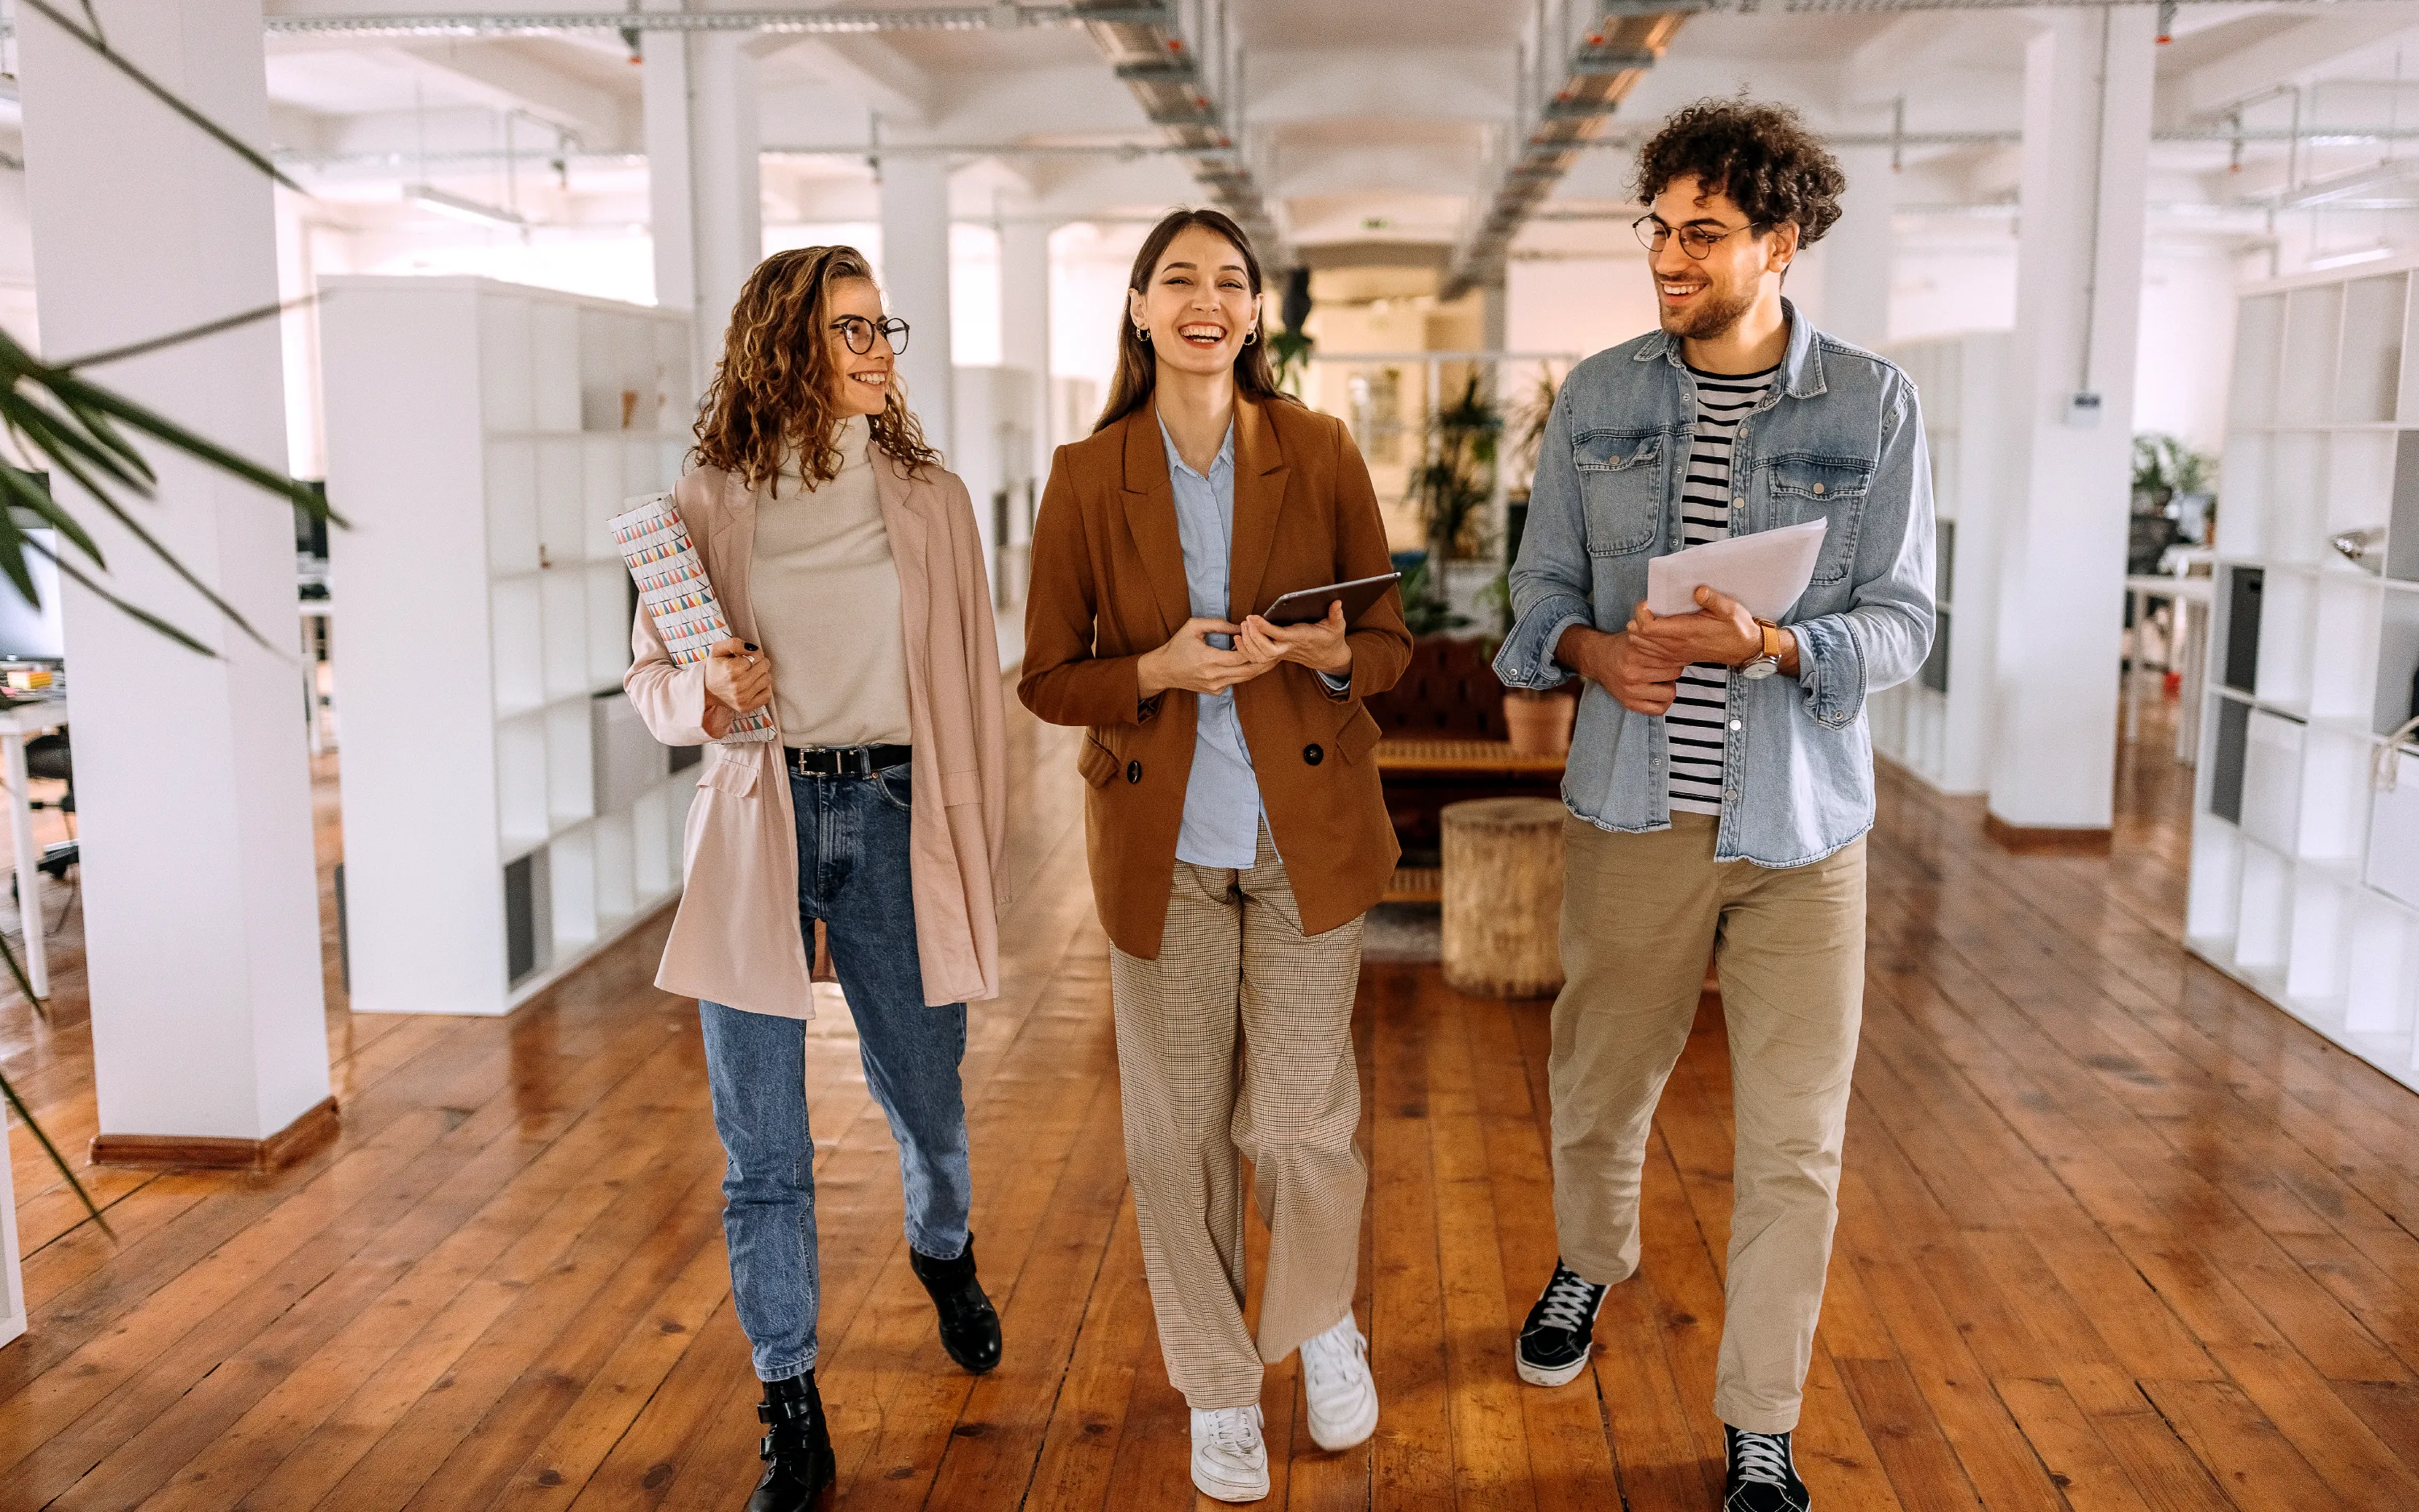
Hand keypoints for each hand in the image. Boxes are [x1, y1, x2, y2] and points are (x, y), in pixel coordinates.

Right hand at [703, 637, 772, 714]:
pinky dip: (763, 689)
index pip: (757, 655)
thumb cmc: (714, 667)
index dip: (754, 653)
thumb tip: (753, 648)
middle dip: (759, 662)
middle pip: (764, 667)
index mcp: (732, 669)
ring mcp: (743, 698)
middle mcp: (739, 685)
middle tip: (750, 665)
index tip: (747, 656)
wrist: (706, 689)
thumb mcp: (717, 649)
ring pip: (767, 679)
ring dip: (761, 675)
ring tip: (750, 675)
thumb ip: (735, 643)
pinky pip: (767, 695)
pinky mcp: (746, 707)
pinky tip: (753, 685)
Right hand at [1138, 618, 1276, 696]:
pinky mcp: (1215, 692)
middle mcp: (1214, 677)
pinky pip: (1235, 681)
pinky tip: (1251, 662)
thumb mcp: (1194, 627)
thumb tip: (1240, 625)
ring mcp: (1215, 687)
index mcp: (1208, 660)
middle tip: (1278, 650)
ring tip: (1272, 656)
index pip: (1241, 656)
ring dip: (1258, 667)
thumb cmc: (1177, 646)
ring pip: (1245, 678)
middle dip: (1265, 660)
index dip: (1252, 646)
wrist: (1163, 670)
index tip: (1258, 636)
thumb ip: (1218, 624)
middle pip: (1248, 671)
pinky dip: (1244, 672)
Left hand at [1237, 601, 1351, 676]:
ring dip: (1248, 642)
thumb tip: (1337, 602)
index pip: (1279, 635)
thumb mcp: (1337, 626)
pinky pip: (1257, 658)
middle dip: (1254, 636)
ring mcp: (1282, 654)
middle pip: (1266, 649)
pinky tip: (1239, 638)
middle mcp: (1289, 648)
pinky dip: (1245, 650)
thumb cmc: (1331, 639)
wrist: (1328, 658)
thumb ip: (1336, 615)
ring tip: (1243, 626)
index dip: (1265, 627)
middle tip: (1247, 620)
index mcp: (1301, 638)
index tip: (1253, 617)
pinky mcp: (1277, 655)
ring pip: (1260, 656)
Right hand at [1557, 623, 1689, 715]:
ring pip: (1670, 692)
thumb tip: (1684, 638)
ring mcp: (1630, 692)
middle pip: (1674, 673)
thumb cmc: (1623, 646)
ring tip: (1662, 677)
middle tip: (1668, 664)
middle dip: (1675, 668)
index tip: (1678, 653)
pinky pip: (1659, 709)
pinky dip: (1663, 701)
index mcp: (1635, 654)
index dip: (1679, 654)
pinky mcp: (1629, 704)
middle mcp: (1632, 674)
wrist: (1597, 659)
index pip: (1673, 657)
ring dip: (1670, 684)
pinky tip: (1659, 690)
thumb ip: (1657, 635)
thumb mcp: (1637, 634)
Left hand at [1625, 585, 1761, 669]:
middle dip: (1637, 619)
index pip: (1647, 627)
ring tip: (1650, 617)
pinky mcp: (1675, 658)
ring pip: (1640, 645)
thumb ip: (1713, 600)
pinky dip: (1645, 641)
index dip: (1641, 612)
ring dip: (1639, 630)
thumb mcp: (1730, 609)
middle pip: (1637, 636)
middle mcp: (1674, 646)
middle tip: (1648, 608)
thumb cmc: (1736, 628)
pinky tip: (1654, 631)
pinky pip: (1649, 653)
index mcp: (1684, 633)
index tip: (1648, 602)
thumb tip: (1699, 590)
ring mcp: (1673, 654)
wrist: (1743, 649)